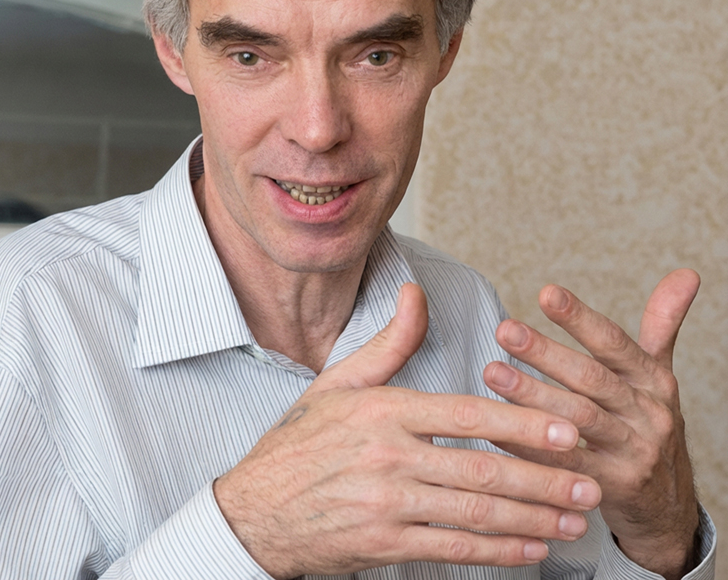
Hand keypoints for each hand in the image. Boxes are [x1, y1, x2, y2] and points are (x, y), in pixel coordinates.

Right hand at [214, 283, 602, 578]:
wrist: (254, 509)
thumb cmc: (299, 442)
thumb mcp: (338, 382)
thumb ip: (389, 343)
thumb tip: (417, 294)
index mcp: (383, 411)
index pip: (466, 414)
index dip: (523, 424)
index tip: (569, 430)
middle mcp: (388, 457)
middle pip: (481, 470)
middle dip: (545, 480)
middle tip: (591, 485)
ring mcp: (386, 505)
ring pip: (474, 514)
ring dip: (532, 520)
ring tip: (574, 521)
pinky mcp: (383, 544)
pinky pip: (451, 550)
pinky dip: (496, 551)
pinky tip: (530, 549)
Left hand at [483, 269, 700, 579]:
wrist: (668, 506)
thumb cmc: (649, 426)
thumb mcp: (659, 375)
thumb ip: (662, 324)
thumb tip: (685, 273)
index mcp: (652, 380)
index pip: (614, 342)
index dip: (580, 318)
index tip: (546, 293)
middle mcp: (646, 413)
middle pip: (590, 378)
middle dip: (545, 352)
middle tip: (505, 329)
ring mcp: (633, 453)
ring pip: (577, 419)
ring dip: (532, 395)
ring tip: (492, 372)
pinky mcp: (613, 488)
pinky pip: (565, 465)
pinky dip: (529, 447)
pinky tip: (496, 428)